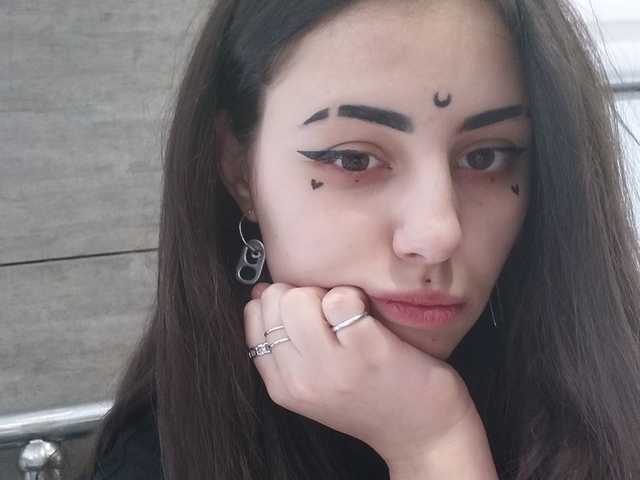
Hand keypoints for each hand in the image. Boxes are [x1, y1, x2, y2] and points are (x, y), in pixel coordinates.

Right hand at [244, 282, 478, 467]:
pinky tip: (367, 316)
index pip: (253, 317)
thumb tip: (258, 292)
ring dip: (327, 295)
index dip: (278, 301)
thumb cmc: (370, 400)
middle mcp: (301, 379)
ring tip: (348, 316)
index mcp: (283, 387)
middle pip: (275, 301)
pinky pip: (341, 298)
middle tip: (329, 314)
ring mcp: (333, 365)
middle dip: (302, 294)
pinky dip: (354, 297)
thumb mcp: (314, 384)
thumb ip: (285, 344)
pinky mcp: (367, 349)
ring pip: (300, 297)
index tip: (305, 311)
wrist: (423, 433)